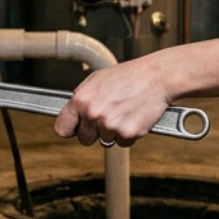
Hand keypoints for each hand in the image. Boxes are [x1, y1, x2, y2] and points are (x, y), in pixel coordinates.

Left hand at [54, 59, 171, 147]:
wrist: (156, 77)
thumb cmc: (129, 76)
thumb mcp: (96, 80)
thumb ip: (82, 99)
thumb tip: (72, 114)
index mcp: (81, 99)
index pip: (62, 128)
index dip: (71, 129)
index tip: (76, 128)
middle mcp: (93, 113)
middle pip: (84, 139)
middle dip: (94, 132)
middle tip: (108, 116)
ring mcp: (110, 125)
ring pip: (105, 141)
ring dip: (113, 132)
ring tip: (124, 112)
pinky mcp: (127, 133)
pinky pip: (123, 142)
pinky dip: (129, 134)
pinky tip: (133, 117)